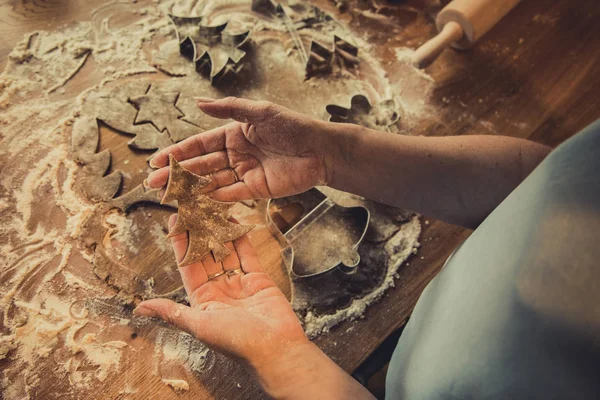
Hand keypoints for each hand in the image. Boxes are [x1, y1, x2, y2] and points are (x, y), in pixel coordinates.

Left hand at [134, 216, 374, 398]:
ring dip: (219, 231)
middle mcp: (219, 290)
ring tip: (211, 209)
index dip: (181, 244)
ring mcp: (239, 283)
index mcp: (202, 300)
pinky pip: (247, 254)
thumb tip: (139, 309)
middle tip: (193, 208)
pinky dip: (241, 238)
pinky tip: (233, 221)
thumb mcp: (198, 325)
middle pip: (206, 255)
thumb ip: (171, 311)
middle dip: (199, 233)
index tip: (174, 223)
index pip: (187, 266)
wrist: (275, 348)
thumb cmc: (235, 341)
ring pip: (226, 251)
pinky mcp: (258, 279)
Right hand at [146, 97, 334, 200]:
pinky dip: (213, 199)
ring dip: (190, 188)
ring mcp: (244, 173)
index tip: (156, 160)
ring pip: (212, 182)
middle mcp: (236, 154)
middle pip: (201, 165)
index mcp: (233, 134)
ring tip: (168, 195)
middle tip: (152, 182)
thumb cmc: (293, 127)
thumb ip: (229, 109)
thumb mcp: (260, 112)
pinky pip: (230, 195)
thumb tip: (196, 102)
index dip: (178, 152)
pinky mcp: (256, 190)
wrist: (321, 150)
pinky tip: (195, 203)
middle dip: (177, 174)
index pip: (199, 145)